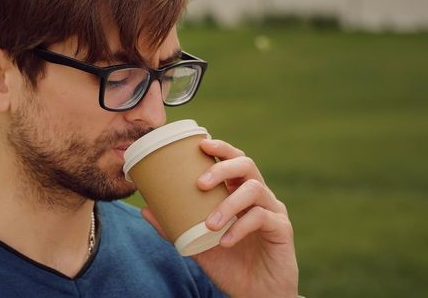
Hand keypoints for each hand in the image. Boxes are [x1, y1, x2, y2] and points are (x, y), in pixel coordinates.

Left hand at [141, 139, 298, 297]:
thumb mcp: (197, 244)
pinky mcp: (282, 228)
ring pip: (255, 189)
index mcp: (238, 192)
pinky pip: (262, 218)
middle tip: (200, 183)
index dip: (220, 148)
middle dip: (222, 167)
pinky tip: (225, 241)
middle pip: (247, 164)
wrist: (255, 294)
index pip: (233, 160)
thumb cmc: (229, 264)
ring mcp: (272, 210)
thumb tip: (145, 209)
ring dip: (229, 204)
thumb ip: (175, 227)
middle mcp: (258, 196)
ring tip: (210, 224)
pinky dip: (240, 227)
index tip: (201, 144)